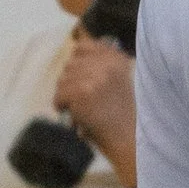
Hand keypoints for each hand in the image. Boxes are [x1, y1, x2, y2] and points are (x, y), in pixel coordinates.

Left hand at [57, 35, 138, 186]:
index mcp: (116, 57)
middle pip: (69, 65)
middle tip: (85, 102)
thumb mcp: (117, 81)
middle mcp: (106, 63)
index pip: (81, 47)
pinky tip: (77, 117)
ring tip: (83, 110)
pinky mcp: (82, 92)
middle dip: (71, 83)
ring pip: (62, 80)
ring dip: (67, 97)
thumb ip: (101, 64)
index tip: (84, 82)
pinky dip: (62, 108)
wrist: (129, 140)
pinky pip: (59, 96)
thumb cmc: (121, 115)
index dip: (77, 65)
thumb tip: (75, 48)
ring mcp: (94, 77)